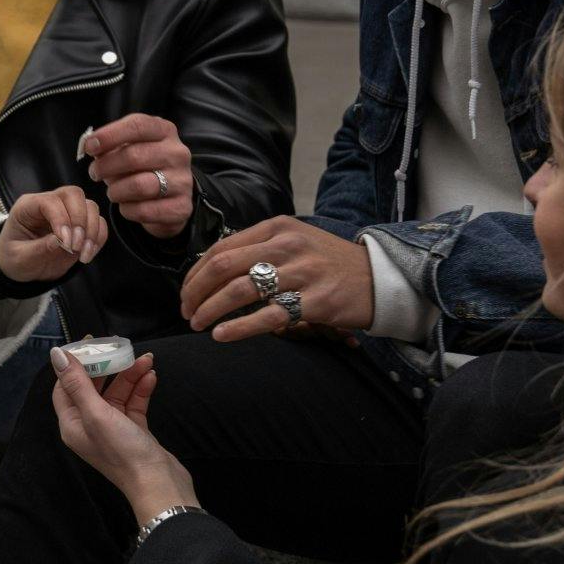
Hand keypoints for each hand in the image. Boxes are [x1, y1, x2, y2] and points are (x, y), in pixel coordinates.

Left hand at [0, 187, 108, 282]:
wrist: (22, 267)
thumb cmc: (15, 258)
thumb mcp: (19, 258)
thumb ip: (38, 249)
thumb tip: (61, 241)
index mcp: (28, 206)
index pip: (50, 201)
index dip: (61, 219)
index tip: (65, 243)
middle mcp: (49, 204)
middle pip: (74, 194)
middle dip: (80, 220)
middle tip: (75, 247)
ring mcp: (67, 212)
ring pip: (90, 206)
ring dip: (92, 231)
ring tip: (83, 255)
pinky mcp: (80, 225)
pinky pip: (99, 223)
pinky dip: (98, 238)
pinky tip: (87, 254)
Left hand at [50, 347, 196, 522]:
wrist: (158, 483)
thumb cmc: (123, 452)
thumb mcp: (96, 413)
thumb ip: (77, 383)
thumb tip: (56, 355)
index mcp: (72, 424)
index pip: (65, 387)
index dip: (74, 364)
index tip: (88, 343)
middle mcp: (89, 425)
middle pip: (93, 387)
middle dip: (107, 366)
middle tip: (118, 346)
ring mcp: (113, 428)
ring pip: (117, 392)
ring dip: (130, 374)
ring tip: (146, 359)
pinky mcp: (134, 430)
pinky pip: (134, 402)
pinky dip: (141, 388)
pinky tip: (151, 376)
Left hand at [83, 114, 192, 238]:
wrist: (170, 196)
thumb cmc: (143, 167)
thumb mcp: (129, 149)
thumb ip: (110, 145)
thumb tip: (90, 145)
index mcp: (165, 131)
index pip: (137, 126)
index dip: (110, 135)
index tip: (89, 146)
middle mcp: (178, 153)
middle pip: (134, 156)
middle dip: (106, 166)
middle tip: (94, 173)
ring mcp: (182, 181)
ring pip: (139, 186)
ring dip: (116, 191)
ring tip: (111, 192)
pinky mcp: (181, 207)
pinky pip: (145, 210)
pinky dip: (128, 210)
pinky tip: (126, 206)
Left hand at [180, 216, 374, 341]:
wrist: (378, 277)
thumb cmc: (328, 262)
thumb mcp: (294, 241)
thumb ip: (257, 249)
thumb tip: (211, 270)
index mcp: (277, 227)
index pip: (221, 249)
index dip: (195, 274)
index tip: (185, 294)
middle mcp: (287, 245)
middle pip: (224, 268)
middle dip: (196, 293)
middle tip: (186, 312)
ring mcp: (302, 272)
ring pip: (240, 291)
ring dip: (210, 310)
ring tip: (198, 325)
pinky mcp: (315, 301)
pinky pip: (267, 316)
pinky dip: (238, 328)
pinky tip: (221, 336)